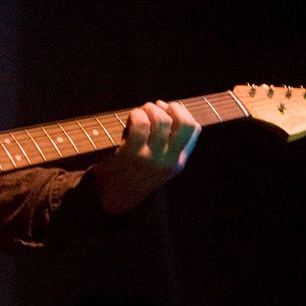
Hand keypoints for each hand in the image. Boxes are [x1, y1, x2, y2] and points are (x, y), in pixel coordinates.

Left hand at [92, 100, 199, 214]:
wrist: (111, 198)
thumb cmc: (131, 172)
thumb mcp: (157, 161)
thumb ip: (166, 141)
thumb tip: (165, 107)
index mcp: (178, 161)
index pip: (194, 128)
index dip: (181, 111)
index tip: (165, 109)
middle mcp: (170, 161)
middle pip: (184, 122)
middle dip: (168, 107)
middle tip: (151, 109)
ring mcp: (152, 158)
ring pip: (161, 120)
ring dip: (148, 109)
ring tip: (138, 113)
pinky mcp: (133, 155)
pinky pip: (140, 124)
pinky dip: (135, 115)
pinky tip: (129, 119)